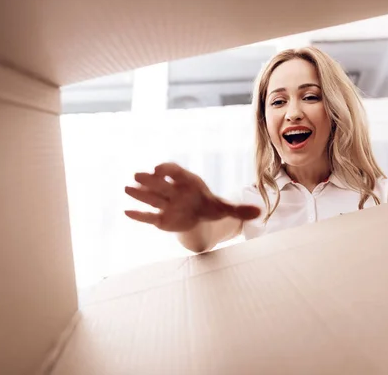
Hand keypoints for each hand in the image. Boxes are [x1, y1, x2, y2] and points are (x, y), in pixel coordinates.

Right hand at [124, 163, 259, 231]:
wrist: (199, 216)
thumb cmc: (210, 206)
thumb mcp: (225, 208)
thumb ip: (240, 210)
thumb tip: (261, 212)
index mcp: (188, 182)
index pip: (175, 171)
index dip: (167, 169)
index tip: (159, 169)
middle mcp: (174, 191)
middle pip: (160, 183)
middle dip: (149, 180)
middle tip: (137, 175)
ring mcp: (166, 204)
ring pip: (151, 197)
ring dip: (139, 193)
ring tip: (127, 188)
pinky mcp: (161, 218)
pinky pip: (148, 216)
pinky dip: (139, 215)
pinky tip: (126, 212)